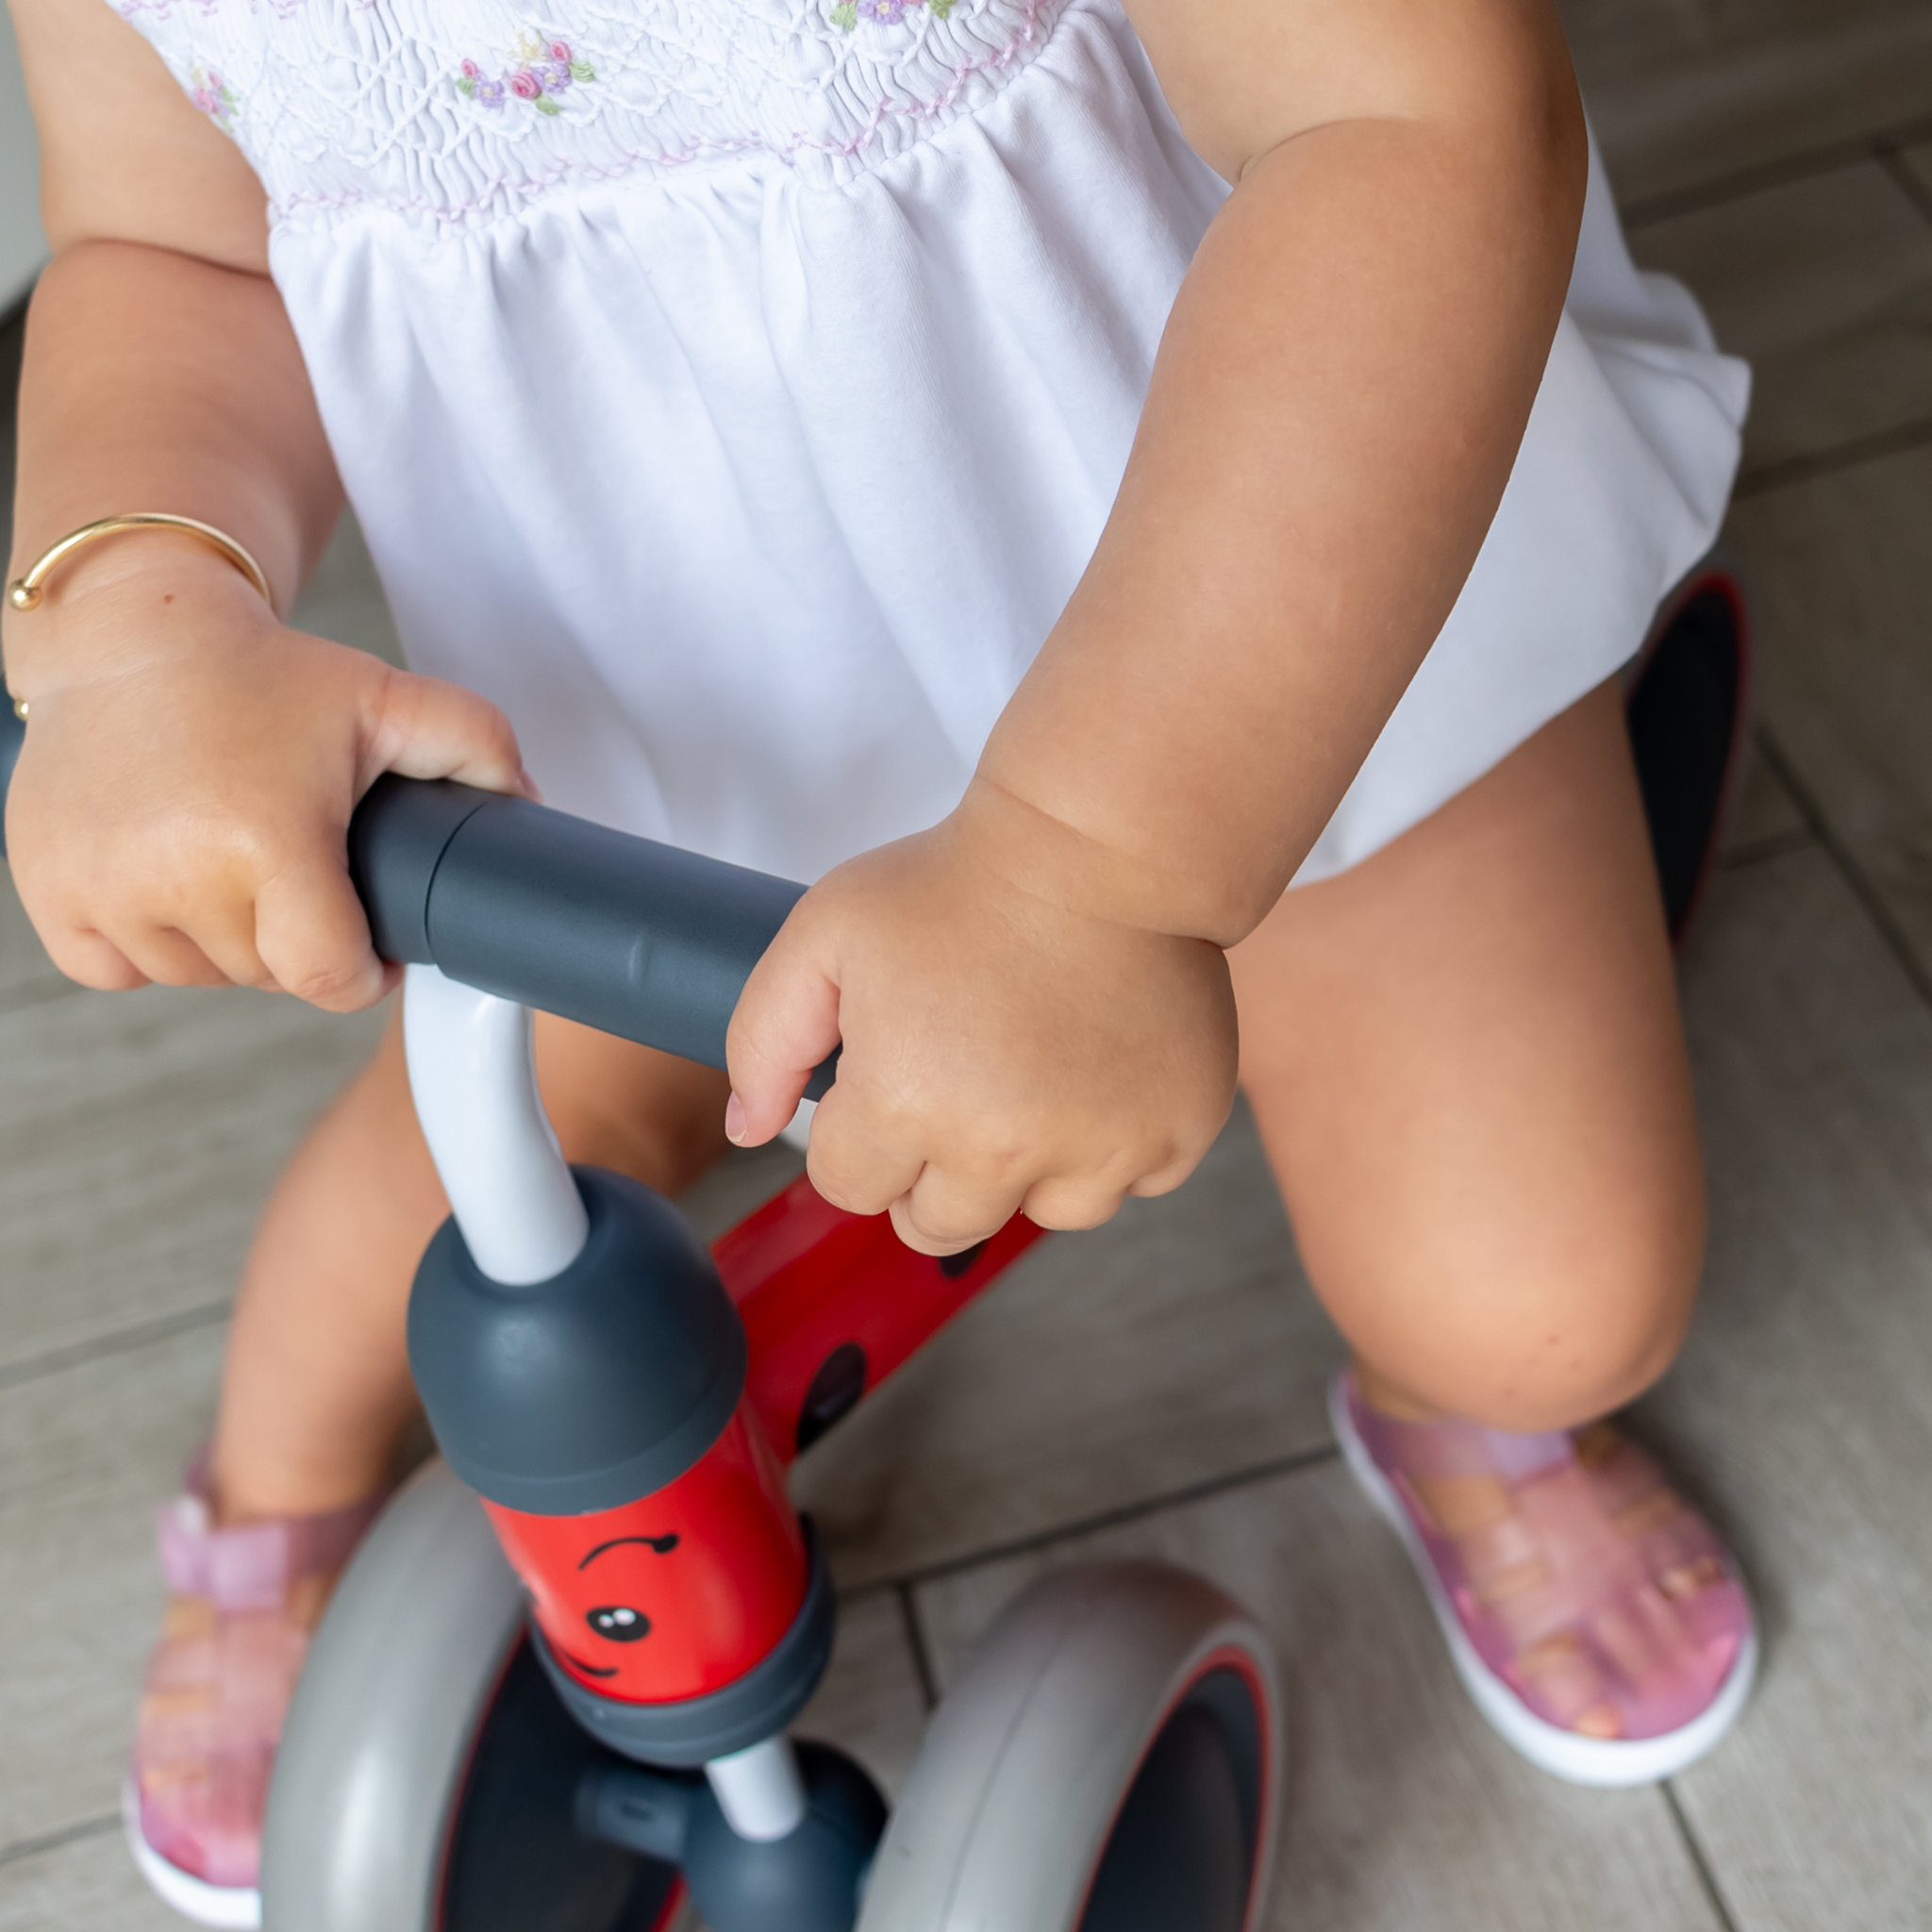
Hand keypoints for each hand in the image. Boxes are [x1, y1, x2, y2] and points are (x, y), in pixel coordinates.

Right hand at [3, 541, 526, 1008]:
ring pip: (196, 975)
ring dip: (225, 943)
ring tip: (234, 862)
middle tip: (301, 870)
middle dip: (298, 940)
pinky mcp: (48, 890)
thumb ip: (477, 745)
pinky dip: (147, 944)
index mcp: (264, 844)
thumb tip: (528, 806)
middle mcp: (174, 878)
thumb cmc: (264, 674)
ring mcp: (101, 889)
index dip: (364, 972)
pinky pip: (115, 969)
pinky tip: (170, 882)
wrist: (132, 635)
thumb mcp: (386, 699)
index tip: (370, 946)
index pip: (329, 978)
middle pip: (267, 975)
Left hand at [725, 800, 1238, 1254]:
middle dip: (928, 1168)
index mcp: (905, 1107)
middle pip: (935, 1223)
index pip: (849, 1186)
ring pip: (1040, 1215)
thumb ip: (763, 1040)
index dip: (856, 1131)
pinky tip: (1100, 1068)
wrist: (1101, 843)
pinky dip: (1117, 1143)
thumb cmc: (958, 881)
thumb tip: (747, 1131)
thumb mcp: (823, 934)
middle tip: (955, 1078)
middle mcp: (1003, 1150)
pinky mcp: (1174, 1132)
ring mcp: (1100, 1149)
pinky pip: (1134, 1183)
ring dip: (1028, 1166)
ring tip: (1033, 1071)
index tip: (885, 1073)